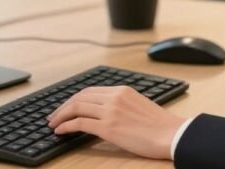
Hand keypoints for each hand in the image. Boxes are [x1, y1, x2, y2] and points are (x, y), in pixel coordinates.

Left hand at [46, 86, 186, 159]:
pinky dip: (67, 126)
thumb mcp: (138, 105)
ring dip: (61, 116)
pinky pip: (80, 123)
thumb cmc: (160, 125)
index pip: (90, 91)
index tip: (66, 106)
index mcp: (122, 90)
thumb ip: (120, 104)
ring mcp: (111, 111)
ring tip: (53, 124)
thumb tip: (104, 113)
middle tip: (53, 115)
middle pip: (80, 97)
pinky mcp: (109, 127)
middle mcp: (114, 97)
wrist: (171, 134)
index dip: (74, 99)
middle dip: (63, 106)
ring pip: (77, 107)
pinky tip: (60, 131)